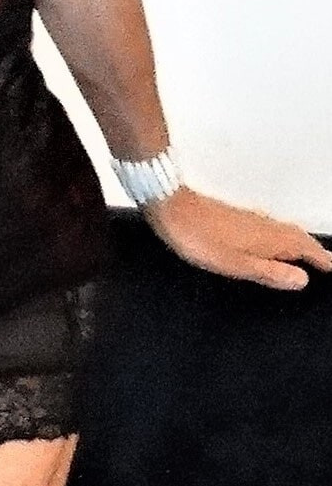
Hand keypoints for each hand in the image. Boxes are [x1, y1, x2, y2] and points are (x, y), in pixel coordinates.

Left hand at [141, 186, 331, 288]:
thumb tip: (300, 279)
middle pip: (297, 237)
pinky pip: (268, 227)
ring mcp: (248, 218)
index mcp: (267, 237)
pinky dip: (278, 236)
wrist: (170, 206)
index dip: (319, 259)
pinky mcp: (234, 217)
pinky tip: (268, 242)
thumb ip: (268, 271)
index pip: (304, 248)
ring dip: (297, 241)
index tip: (331, 267)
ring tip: (304, 253)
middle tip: (325, 261)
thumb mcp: (234, 263)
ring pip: (283, 230)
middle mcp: (262, 224)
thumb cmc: (196, 235)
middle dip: (313, 249)